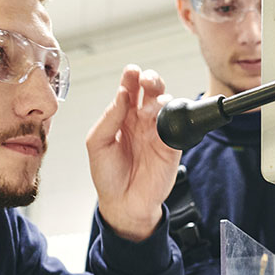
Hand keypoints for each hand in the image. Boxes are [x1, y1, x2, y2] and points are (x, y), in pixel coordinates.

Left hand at [86, 64, 181, 241]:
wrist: (123, 203)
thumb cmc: (108, 176)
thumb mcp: (97, 143)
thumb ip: (109, 117)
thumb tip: (121, 94)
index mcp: (123, 117)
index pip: (130, 89)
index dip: (131, 78)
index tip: (131, 71)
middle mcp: (142, 121)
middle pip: (152, 91)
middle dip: (152, 81)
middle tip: (147, 80)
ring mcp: (158, 133)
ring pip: (167, 105)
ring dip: (161, 100)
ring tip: (149, 109)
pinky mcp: (172, 147)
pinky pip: (178, 127)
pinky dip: (173, 119)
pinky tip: (162, 119)